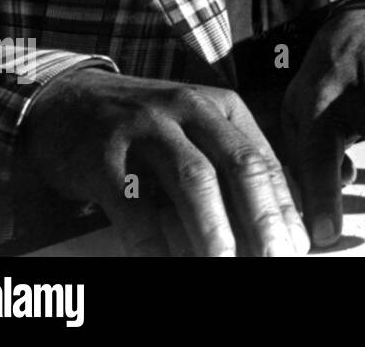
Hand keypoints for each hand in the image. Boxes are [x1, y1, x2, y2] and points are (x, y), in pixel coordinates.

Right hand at [20, 69, 308, 256]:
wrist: (65, 101)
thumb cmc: (144, 125)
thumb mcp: (196, 127)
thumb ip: (233, 160)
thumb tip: (279, 216)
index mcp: (220, 107)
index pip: (263, 158)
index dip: (284, 204)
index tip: (298, 243)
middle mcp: (189, 110)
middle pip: (238, 164)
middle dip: (262, 216)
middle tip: (276, 255)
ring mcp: (145, 129)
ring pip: (193, 179)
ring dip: (214, 227)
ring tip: (228, 263)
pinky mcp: (104, 156)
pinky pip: (135, 204)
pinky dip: (153, 240)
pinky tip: (165, 264)